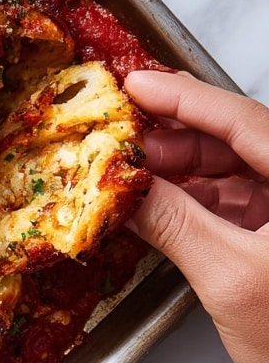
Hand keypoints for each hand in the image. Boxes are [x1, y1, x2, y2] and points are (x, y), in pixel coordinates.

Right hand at [124, 69, 268, 362]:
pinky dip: (194, 203)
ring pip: (234, 172)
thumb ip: (174, 224)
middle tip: (118, 138)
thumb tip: (124, 189)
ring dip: (179, 173)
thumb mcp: (230, 279)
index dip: (184, 97)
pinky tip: (157, 206)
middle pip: (238, 140)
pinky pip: (236, 203)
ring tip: (129, 176)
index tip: (136, 83)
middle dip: (174, 138)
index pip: (245, 120)